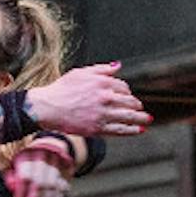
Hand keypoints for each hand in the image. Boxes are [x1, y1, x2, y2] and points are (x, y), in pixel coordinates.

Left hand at [5, 140, 72, 196]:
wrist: (50, 148)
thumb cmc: (29, 160)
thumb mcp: (16, 163)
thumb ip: (12, 175)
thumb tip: (12, 186)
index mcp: (30, 155)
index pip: (26, 173)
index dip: (21, 188)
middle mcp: (45, 160)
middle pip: (40, 182)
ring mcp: (57, 167)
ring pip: (53, 188)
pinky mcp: (66, 175)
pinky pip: (62, 191)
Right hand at [26, 62, 149, 136]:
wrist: (47, 107)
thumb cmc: (61, 89)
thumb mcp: (81, 73)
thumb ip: (102, 69)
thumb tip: (118, 66)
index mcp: (102, 82)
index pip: (123, 87)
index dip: (126, 91)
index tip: (127, 95)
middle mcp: (105, 98)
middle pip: (129, 101)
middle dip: (136, 105)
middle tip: (140, 108)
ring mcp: (102, 114)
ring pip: (128, 117)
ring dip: (141, 118)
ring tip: (147, 120)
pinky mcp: (97, 128)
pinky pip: (120, 130)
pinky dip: (132, 130)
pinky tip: (139, 130)